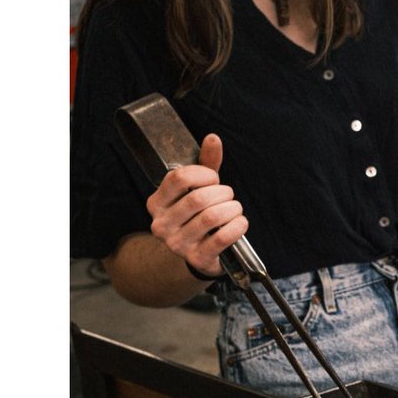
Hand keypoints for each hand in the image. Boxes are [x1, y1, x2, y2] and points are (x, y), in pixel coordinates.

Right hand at [146, 134, 248, 277]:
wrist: (198, 255)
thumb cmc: (198, 216)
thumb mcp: (199, 189)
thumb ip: (206, 165)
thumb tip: (213, 138)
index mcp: (156, 202)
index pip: (179, 178)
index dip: (204, 174)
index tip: (214, 178)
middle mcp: (161, 224)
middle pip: (198, 198)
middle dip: (222, 192)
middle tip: (228, 195)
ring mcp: (177, 244)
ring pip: (211, 217)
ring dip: (232, 208)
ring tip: (235, 208)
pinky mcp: (197, 258)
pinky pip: (222, 237)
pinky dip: (238, 226)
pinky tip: (240, 222)